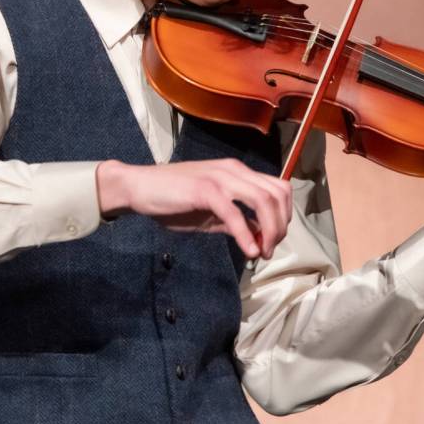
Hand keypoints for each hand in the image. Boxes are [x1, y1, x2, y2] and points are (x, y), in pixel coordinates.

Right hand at [95, 158, 292, 258]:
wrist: (139, 187)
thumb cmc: (171, 199)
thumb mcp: (210, 212)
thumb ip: (236, 221)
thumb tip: (259, 238)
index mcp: (237, 172)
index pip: (278, 188)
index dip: (284, 216)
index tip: (273, 239)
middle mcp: (234, 170)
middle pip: (277, 195)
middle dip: (280, 226)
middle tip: (269, 249)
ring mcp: (220, 178)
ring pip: (263, 201)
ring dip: (269, 231)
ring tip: (261, 252)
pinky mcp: (206, 190)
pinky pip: (235, 214)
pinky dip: (246, 235)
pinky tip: (248, 251)